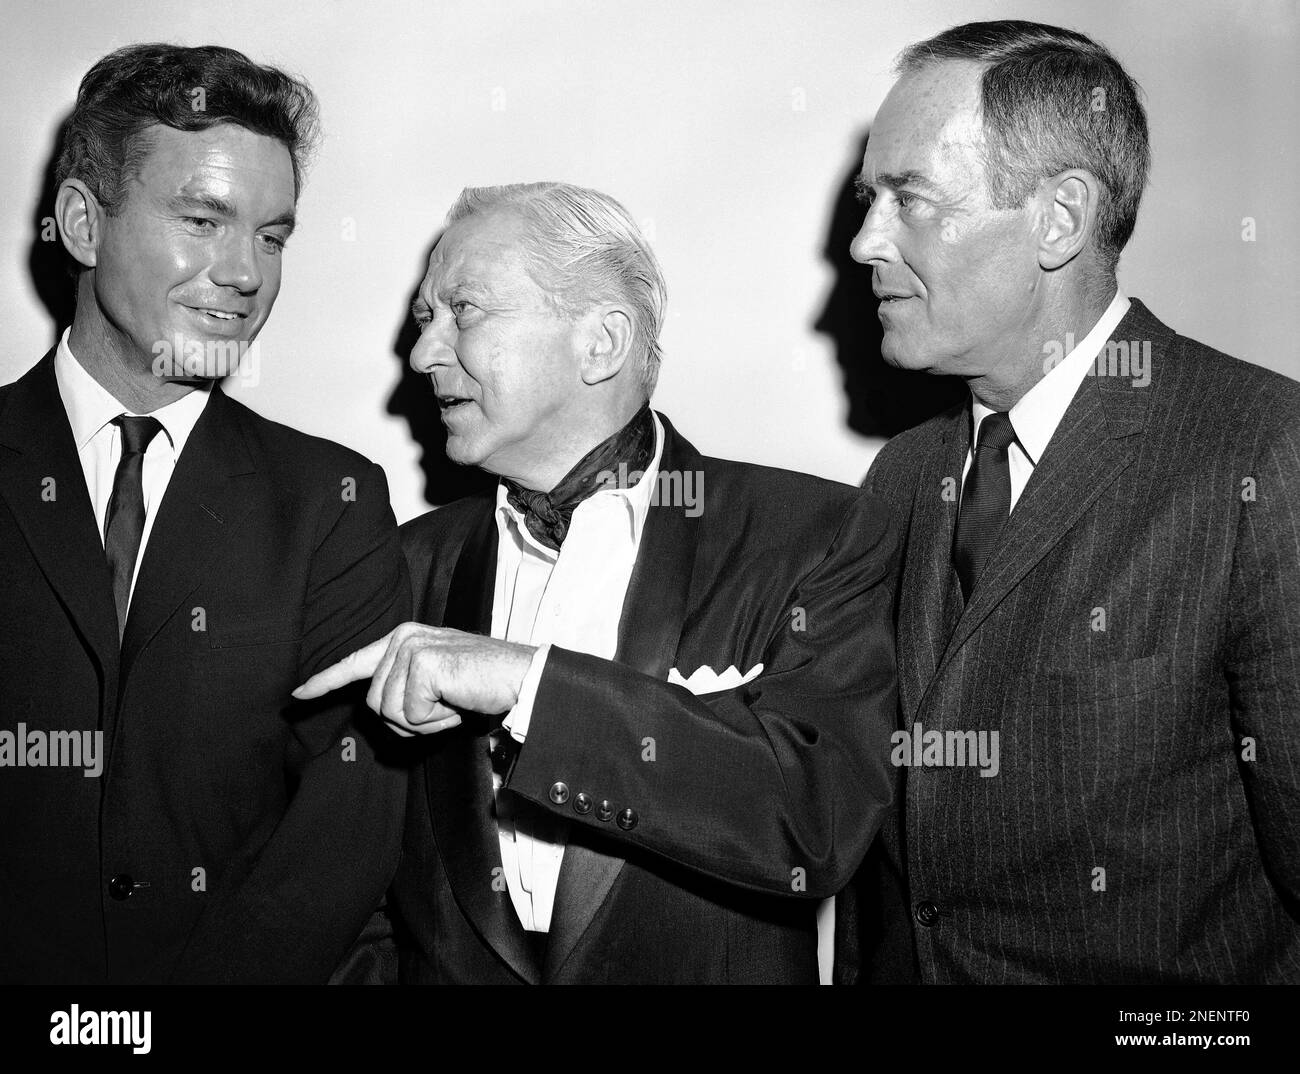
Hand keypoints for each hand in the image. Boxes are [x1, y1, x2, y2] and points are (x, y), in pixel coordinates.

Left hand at [293, 623, 535, 735]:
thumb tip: (378, 709)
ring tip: (453, 702)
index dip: (325, 682)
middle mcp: (403, 637)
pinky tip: (457, 701)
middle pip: (374, 704)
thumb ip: (406, 689)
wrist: (523, 677)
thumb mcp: (438, 684)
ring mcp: (411, 648)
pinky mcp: (422, 663)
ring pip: (389, 713)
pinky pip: (410, 715)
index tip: (296, 695)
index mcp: (404, 638)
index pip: (355, 663)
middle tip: (446, 707)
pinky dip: (436, 721)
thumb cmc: (485, 684)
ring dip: (424, 722)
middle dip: (408, 721)